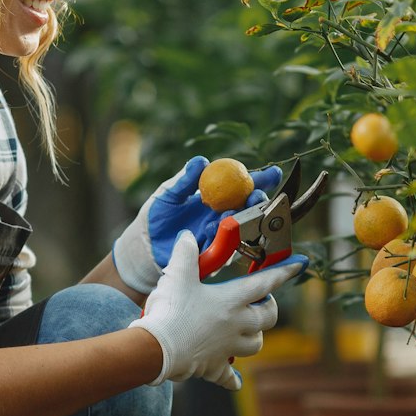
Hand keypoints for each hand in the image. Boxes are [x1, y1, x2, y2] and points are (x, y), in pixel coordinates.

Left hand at [110, 156, 283, 293]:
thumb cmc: (156, 216)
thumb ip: (185, 179)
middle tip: (256, 195)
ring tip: (232, 211)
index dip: (259, 179)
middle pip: (249, 207)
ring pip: (240, 227)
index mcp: (215, 196)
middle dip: (258, 200)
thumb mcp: (169, 194)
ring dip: (241, 218)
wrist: (143, 245)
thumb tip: (201, 161)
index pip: (242, 185)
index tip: (272, 173)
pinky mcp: (213, 254)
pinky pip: (224, 245)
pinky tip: (212, 226)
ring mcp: (219, 235)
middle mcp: (222, 215)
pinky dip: (221, 235)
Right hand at [131, 231, 306, 389]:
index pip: (265, 282)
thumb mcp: (177, 275)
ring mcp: (228, 347)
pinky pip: (230, 376)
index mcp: (232, 300)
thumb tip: (187, 236)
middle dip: (270, 308)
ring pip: (256, 344)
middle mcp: (236, 324)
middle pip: (269, 317)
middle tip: (262, 301)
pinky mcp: (215, 367)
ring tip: (246, 330)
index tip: (299, 265)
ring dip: (255, 336)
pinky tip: (234, 378)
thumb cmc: (170, 310)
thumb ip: (185, 254)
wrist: (157, 348)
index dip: (284, 272)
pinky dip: (233, 377)